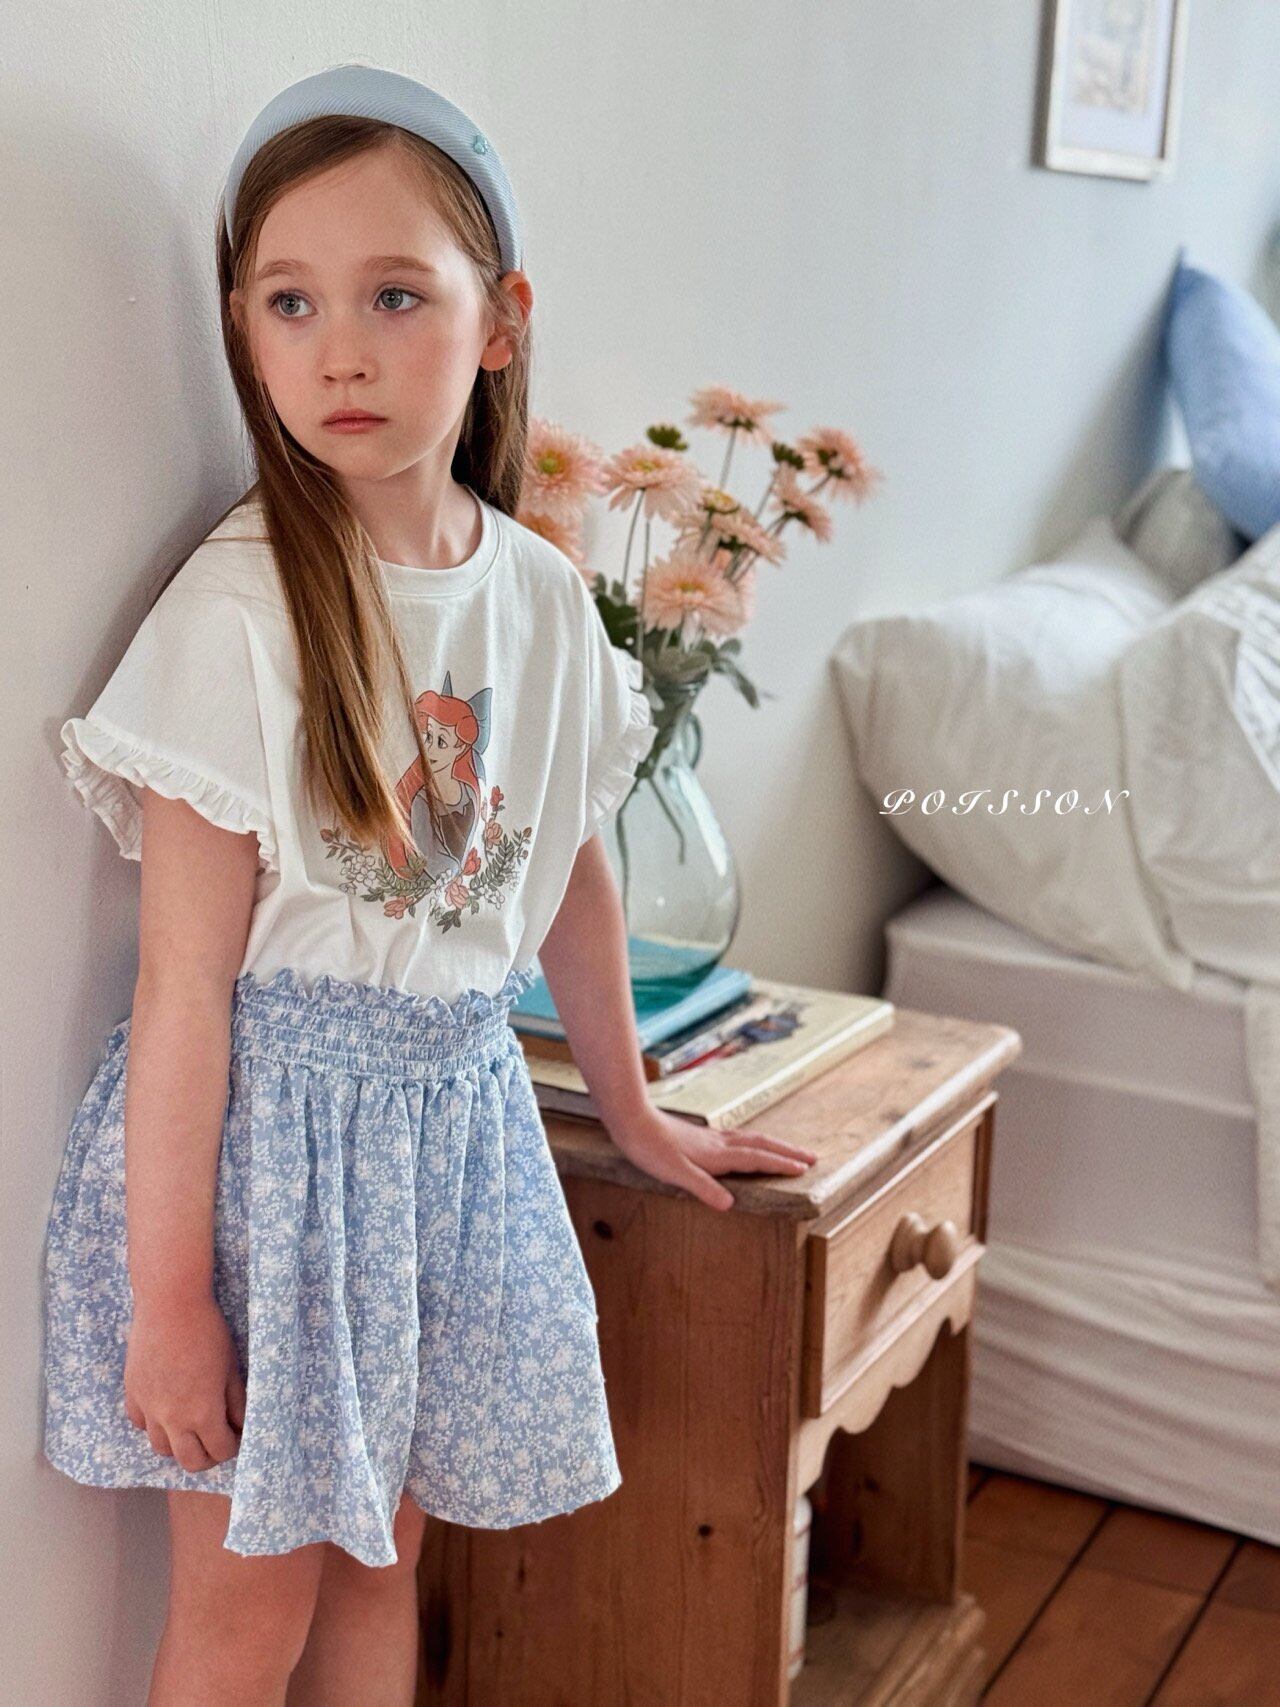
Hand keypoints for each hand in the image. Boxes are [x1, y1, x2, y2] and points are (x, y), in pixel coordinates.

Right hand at [124, 1291, 245, 1471]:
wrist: (170, 1305)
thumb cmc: (208, 1331)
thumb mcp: (231, 1367)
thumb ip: (236, 1402)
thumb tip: (241, 1425)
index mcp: (203, 1413)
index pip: (220, 1450)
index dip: (233, 1446)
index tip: (237, 1435)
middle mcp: (172, 1418)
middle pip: (190, 1461)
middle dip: (208, 1456)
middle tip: (218, 1440)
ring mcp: (149, 1408)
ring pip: (162, 1448)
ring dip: (179, 1444)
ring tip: (192, 1427)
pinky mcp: (132, 1393)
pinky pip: (140, 1423)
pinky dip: (154, 1424)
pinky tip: (166, 1408)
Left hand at [604, 1106, 818, 1211]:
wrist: (631, 1119)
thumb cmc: (649, 1148)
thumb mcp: (673, 1173)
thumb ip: (702, 1188)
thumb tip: (730, 1205)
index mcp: (717, 1155)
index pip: (757, 1159)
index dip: (781, 1164)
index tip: (805, 1168)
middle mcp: (718, 1144)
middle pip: (761, 1145)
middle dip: (787, 1152)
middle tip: (811, 1158)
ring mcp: (710, 1138)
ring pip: (750, 1140)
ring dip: (773, 1145)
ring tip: (788, 1151)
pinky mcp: (700, 1137)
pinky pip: (737, 1139)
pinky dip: (753, 1143)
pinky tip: (747, 1145)